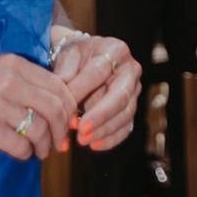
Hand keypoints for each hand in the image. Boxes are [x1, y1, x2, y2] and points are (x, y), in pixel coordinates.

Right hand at [0, 54, 76, 160]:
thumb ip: (24, 82)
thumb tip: (58, 103)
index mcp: (13, 65)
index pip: (57, 85)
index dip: (69, 107)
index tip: (69, 121)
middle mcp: (8, 81)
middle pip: (54, 107)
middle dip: (63, 128)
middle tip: (61, 143)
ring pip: (40, 128)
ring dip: (46, 145)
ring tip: (42, 152)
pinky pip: (20, 145)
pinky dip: (26, 153)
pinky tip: (22, 154)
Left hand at [52, 35, 141, 151]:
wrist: (86, 60)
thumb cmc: (76, 57)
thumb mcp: (68, 56)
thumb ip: (64, 71)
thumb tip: (62, 93)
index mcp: (115, 50)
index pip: (99, 72)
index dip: (82, 92)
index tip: (65, 110)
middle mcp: (130, 69)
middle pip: (120, 95)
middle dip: (101, 116)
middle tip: (81, 132)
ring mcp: (134, 89)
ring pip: (125, 113)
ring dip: (104, 130)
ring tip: (82, 140)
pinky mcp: (132, 106)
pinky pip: (127, 126)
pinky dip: (112, 138)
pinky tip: (95, 145)